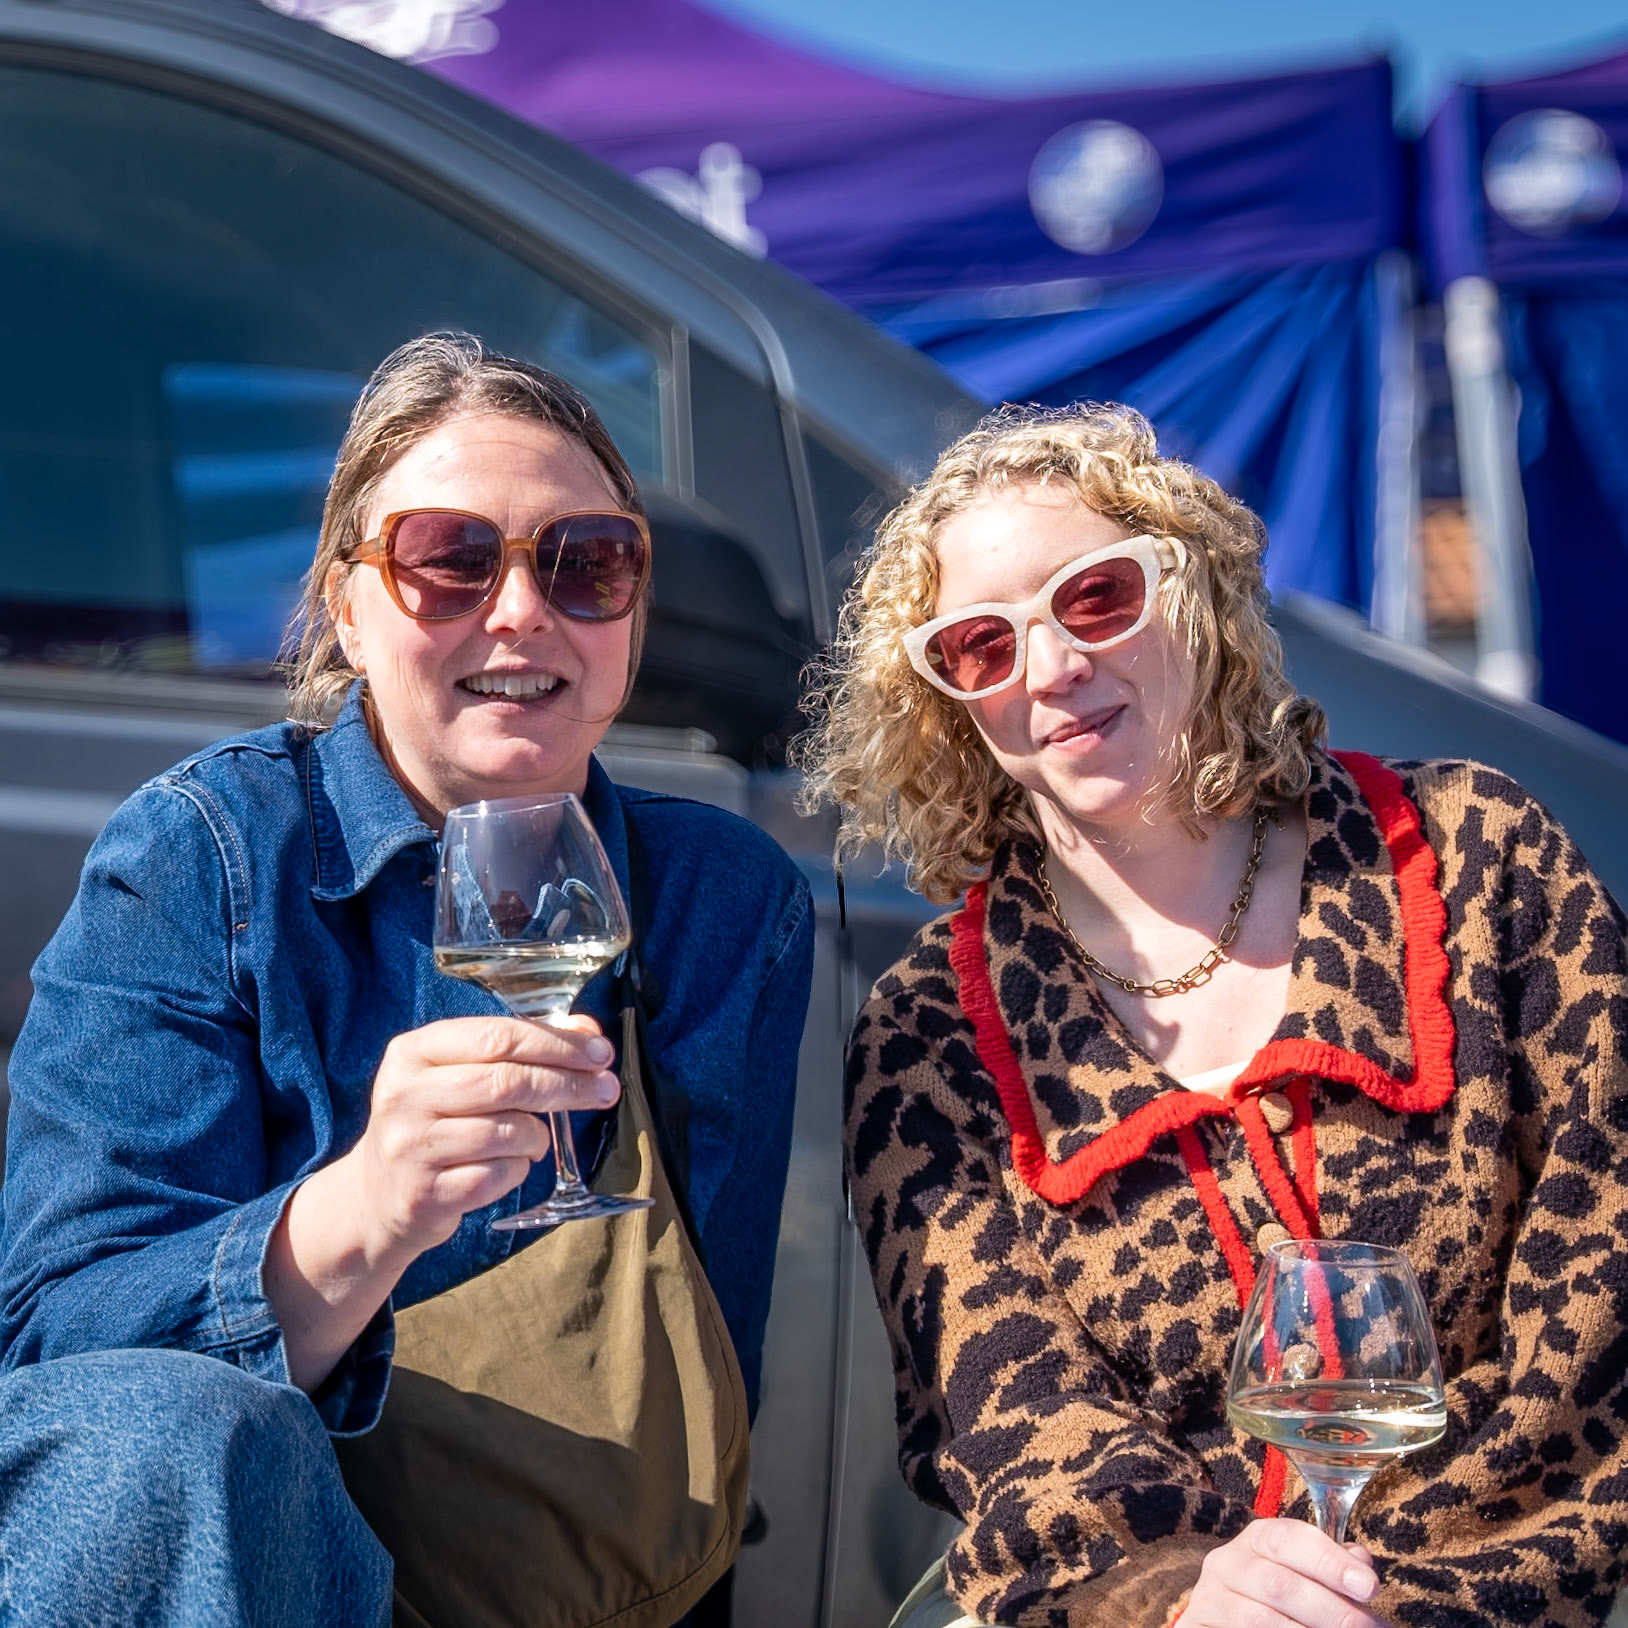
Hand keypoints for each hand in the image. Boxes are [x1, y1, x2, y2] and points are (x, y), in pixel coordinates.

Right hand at [345, 1011, 619, 1261]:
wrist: (379, 1194)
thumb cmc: (436, 1120)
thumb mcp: (462, 1072)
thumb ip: (521, 1047)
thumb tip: (589, 1031)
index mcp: (413, 1051)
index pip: (499, 1036)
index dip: (558, 1044)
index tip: (601, 1053)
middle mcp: (404, 1095)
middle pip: (508, 1083)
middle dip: (568, 1085)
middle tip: (606, 1090)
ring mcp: (411, 1146)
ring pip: (508, 1132)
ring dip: (539, 1135)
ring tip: (535, 1138)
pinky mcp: (424, 1194)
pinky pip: (499, 1176)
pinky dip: (519, 1169)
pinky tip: (510, 1165)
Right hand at [1178, 1523, 1386, 1627]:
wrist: (1230, 1621)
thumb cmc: (1279, 1596)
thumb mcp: (1303, 1573)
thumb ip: (1332, 1567)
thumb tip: (1360, 1563)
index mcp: (1257, 1539)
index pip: (1290, 1539)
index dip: (1330, 1562)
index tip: (1370, 1587)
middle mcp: (1228, 1563)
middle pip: (1280, 1585)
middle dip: (1334, 1613)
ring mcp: (1210, 1599)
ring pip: (1262, 1620)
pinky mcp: (1199, 1625)